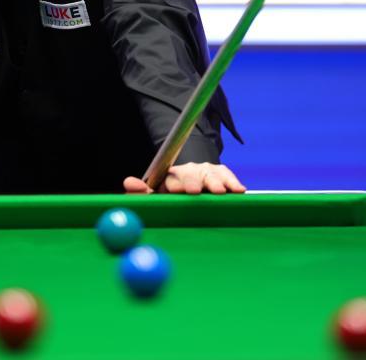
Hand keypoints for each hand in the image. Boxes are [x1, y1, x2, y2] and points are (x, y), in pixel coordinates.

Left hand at [123, 163, 246, 194]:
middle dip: (194, 183)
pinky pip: (228, 176)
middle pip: (192, 176)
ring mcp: (206, 171)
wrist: (193, 183)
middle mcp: (189, 171)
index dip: (176, 184)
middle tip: (196, 192)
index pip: (172, 179)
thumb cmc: (172, 193)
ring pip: (211, 176)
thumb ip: (141, 192)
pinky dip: (233, 183)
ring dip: (216, 183)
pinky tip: (239, 190)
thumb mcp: (156, 194)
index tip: (179, 191)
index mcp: (171, 177)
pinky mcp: (221, 172)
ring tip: (219, 192)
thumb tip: (127, 182)